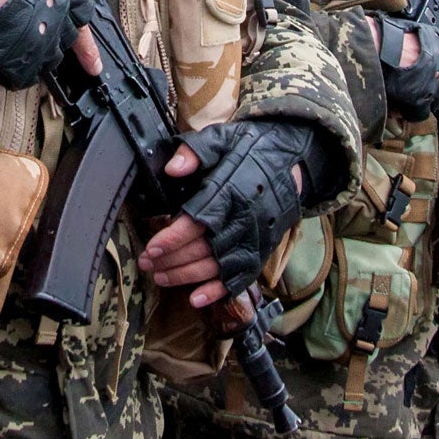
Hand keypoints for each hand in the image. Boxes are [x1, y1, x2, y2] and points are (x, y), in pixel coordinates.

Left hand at [139, 119, 310, 305]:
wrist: (292, 163)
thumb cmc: (251, 151)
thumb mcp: (223, 139)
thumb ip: (195, 151)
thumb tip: (173, 168)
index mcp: (232, 190)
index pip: (200, 220)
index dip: (174, 237)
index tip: (152, 247)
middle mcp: (245, 218)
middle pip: (205, 248)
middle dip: (172, 259)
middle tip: (146, 263)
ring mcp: (255, 238)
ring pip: (218, 266)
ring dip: (186, 276)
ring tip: (160, 277)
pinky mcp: (261, 251)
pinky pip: (240, 278)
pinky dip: (218, 292)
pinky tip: (196, 300)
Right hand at [369, 14, 438, 119]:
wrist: (373, 47)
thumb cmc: (384, 34)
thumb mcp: (406, 28)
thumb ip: (417, 40)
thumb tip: (414, 48)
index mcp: (438, 44)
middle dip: (436, 84)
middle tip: (420, 82)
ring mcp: (432, 84)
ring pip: (435, 98)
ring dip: (425, 98)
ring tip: (409, 95)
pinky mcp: (419, 100)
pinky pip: (420, 111)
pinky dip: (411, 110)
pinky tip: (401, 106)